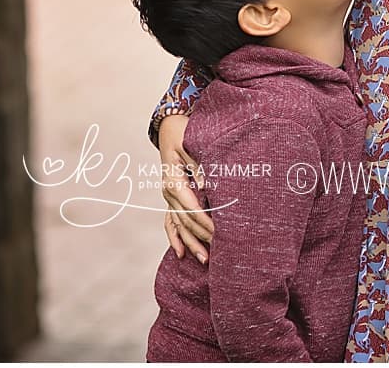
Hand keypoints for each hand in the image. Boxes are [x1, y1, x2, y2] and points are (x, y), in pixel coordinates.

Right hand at [158, 112, 210, 261]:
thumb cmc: (183, 133)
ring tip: (204, 260)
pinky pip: (170, 221)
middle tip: (218, 254)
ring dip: (190, 243)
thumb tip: (205, 187)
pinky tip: (180, 253)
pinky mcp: (171, 197)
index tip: (220, 234)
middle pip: (186, 220)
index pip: (192, 207)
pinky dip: (175, 237)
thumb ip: (198, 166)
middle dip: (201, 237)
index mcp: (173, 181)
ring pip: (179, 225)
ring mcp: (168, 196)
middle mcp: (168, 192)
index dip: (206, 222)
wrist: (169, 127)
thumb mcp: (190, 145)